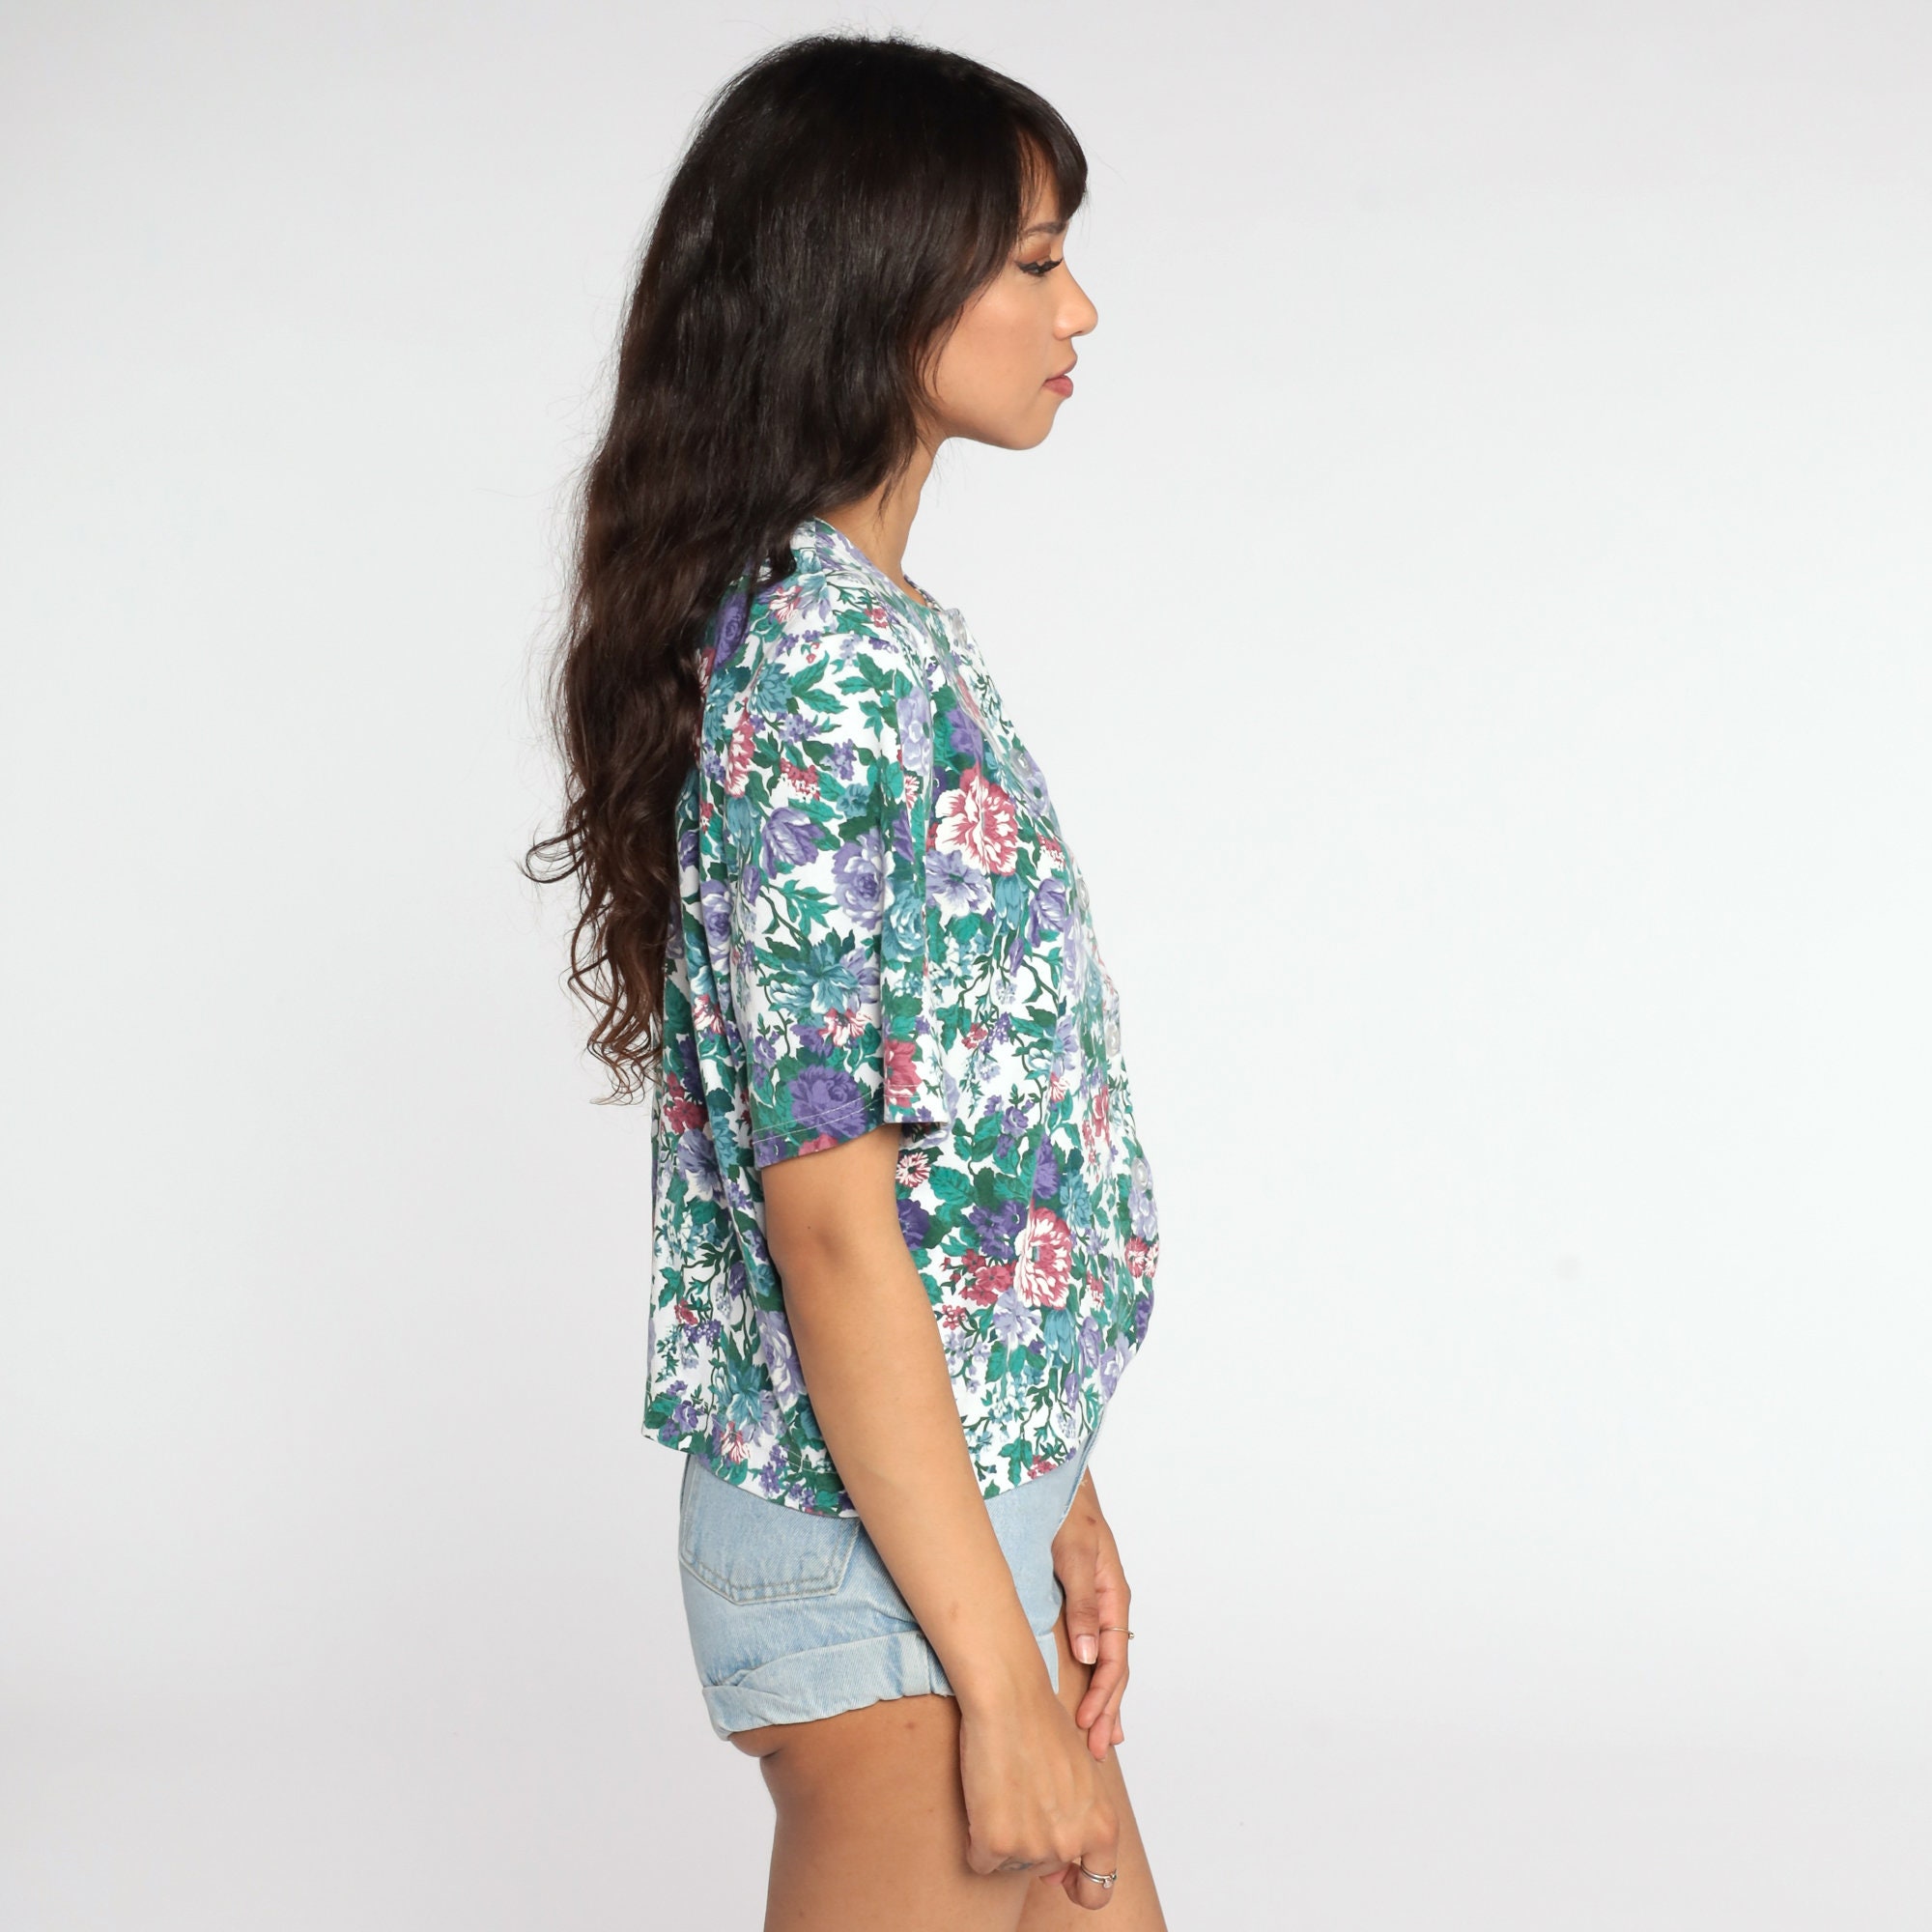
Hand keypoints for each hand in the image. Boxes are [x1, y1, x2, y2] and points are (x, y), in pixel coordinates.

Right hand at [956, 1668, 1120, 1908]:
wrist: (1008, 1698)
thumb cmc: (1043, 1724)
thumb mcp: (1082, 1775)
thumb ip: (1079, 1821)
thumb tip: (1060, 1873)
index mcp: (1101, 1826)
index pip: (1097, 1890)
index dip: (1077, 1885)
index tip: (1062, 1876)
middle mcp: (1071, 1843)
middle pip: (1044, 1869)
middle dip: (1030, 1843)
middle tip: (1020, 1798)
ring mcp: (1033, 1847)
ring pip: (1010, 1864)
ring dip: (1002, 1837)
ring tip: (1003, 1788)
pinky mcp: (995, 1843)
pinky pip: (980, 1859)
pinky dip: (976, 1837)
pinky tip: (983, 1799)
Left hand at [1051, 1470, 1132, 1758]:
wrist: (1053, 1480)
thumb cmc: (1067, 1511)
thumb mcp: (1074, 1553)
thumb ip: (1081, 1601)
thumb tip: (1087, 1654)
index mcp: (1113, 1595)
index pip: (1114, 1658)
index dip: (1103, 1695)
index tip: (1087, 1724)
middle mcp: (1108, 1606)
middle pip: (1114, 1668)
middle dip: (1107, 1711)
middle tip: (1095, 1751)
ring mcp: (1095, 1606)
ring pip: (1105, 1663)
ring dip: (1103, 1701)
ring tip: (1101, 1739)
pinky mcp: (1078, 1603)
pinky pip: (1091, 1649)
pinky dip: (1092, 1678)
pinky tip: (1088, 1699)